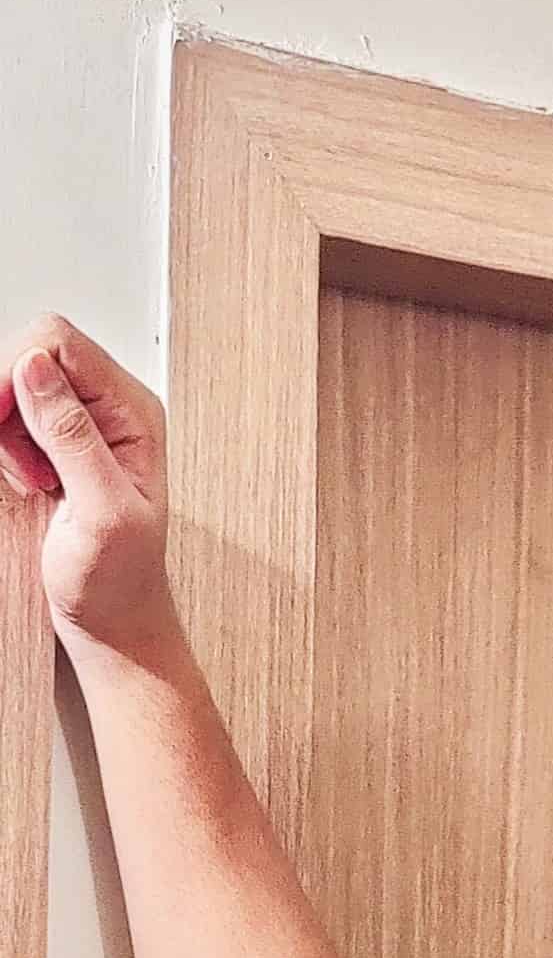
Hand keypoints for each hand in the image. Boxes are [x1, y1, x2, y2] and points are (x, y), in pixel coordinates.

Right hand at [1, 315, 177, 658]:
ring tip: (36, 479)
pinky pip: (11, 416)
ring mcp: (85, 421)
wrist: (114, 615)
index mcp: (134, 411)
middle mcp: (112, 406)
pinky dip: (7, 444)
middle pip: (32, 356)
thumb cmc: (118, 578)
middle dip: (8, 403)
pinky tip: (33, 480)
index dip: (14, 370)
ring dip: (7, 430)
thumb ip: (71, 436)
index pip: (59, 343)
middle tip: (25, 463)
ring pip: (15, 385)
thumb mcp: (101, 511)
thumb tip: (36, 367)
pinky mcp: (59, 440)